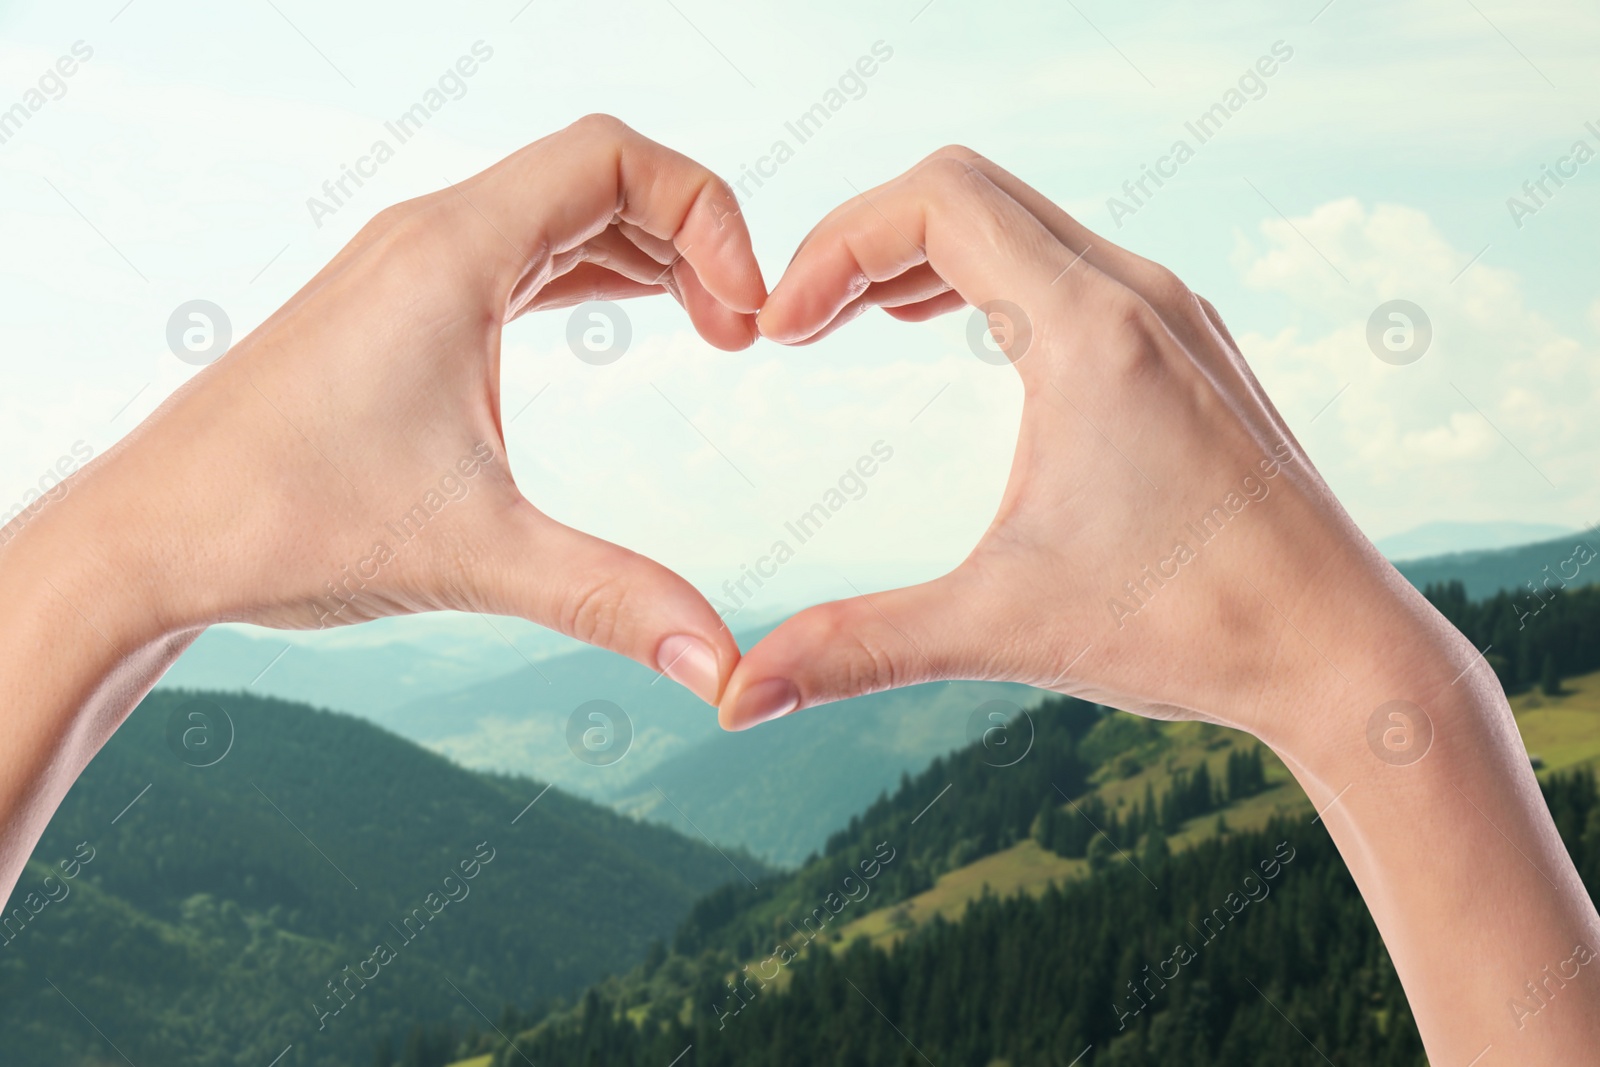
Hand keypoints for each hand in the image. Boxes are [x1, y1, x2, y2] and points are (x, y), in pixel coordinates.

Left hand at [50, 114, 764, 703]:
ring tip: (714, 329)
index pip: (614, 159)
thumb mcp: (474, 555)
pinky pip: (520, 255)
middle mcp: (429, 239)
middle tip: (745, 333)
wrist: (146, 541)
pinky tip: (625, 323)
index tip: (749, 316)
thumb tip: (721, 668)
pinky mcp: (397, 311)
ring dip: (647, 253)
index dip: (708, 215)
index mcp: (452, 254)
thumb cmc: (281, 522)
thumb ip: (611, 597)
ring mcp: (409, 270)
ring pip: (559, 212)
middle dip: (693, 236)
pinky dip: (591, 274)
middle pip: (598, 174)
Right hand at [718, 147, 1599, 1064]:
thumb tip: (738, 698)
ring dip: (926, 254)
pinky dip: (990, 275)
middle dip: (865, 240)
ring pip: (1023, 219)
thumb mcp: (1003, 628)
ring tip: (852, 321)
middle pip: (969, 188)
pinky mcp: (1190, 347)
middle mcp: (1139, 293)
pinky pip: (1069, 260)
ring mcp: (1173, 313)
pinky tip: (956, 333)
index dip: (835, 245)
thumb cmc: (1194, 629)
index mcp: (1090, 330)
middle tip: (800, 323)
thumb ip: (859, 647)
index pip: (936, 201)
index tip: (782, 331)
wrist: (1342, 651)